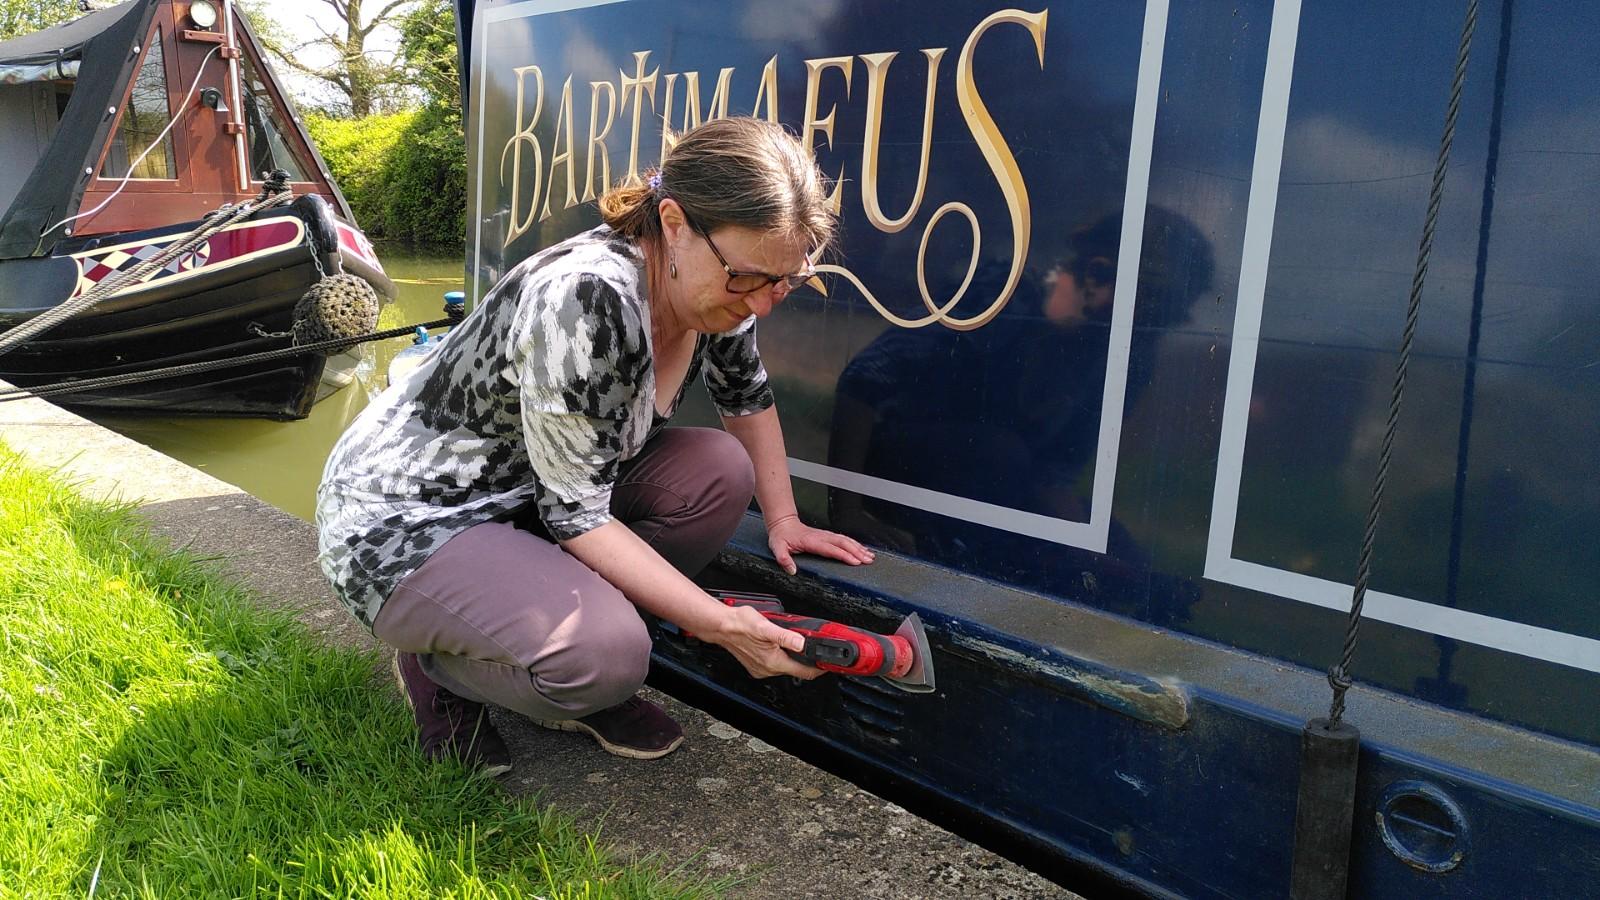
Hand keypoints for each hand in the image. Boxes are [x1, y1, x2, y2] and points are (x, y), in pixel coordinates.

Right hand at [706, 604, 824, 679]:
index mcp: (773, 662)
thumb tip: (802, 643)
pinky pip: (776, 663)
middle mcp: (768, 669)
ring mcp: (761, 668)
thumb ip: (786, 636)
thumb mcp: (765, 626)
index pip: (804, 672)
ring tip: (801, 644)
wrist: (721, 625)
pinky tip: (782, 645)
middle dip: (808, 661)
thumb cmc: (739, 624)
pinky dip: (783, 656)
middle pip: (796, 669)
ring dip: (795, 657)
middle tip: (817, 649)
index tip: (828, 664)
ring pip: (786, 666)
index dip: (819, 668)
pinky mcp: (756, 664)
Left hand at [765, 514, 875, 575]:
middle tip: (868, 561)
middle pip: (843, 543)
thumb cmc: (781, 536)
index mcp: (811, 541)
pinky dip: (854, 544)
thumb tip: (792, 570)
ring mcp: (825, 535)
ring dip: (858, 548)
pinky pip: (843, 539)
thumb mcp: (777, 548)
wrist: (783, 523)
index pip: (831, 549)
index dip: (843, 555)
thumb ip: (783, 559)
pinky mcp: (826, 535)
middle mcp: (821, 537)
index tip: (854, 561)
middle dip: (857, 551)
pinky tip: (861, 549)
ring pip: (845, 540)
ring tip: (869, 556)